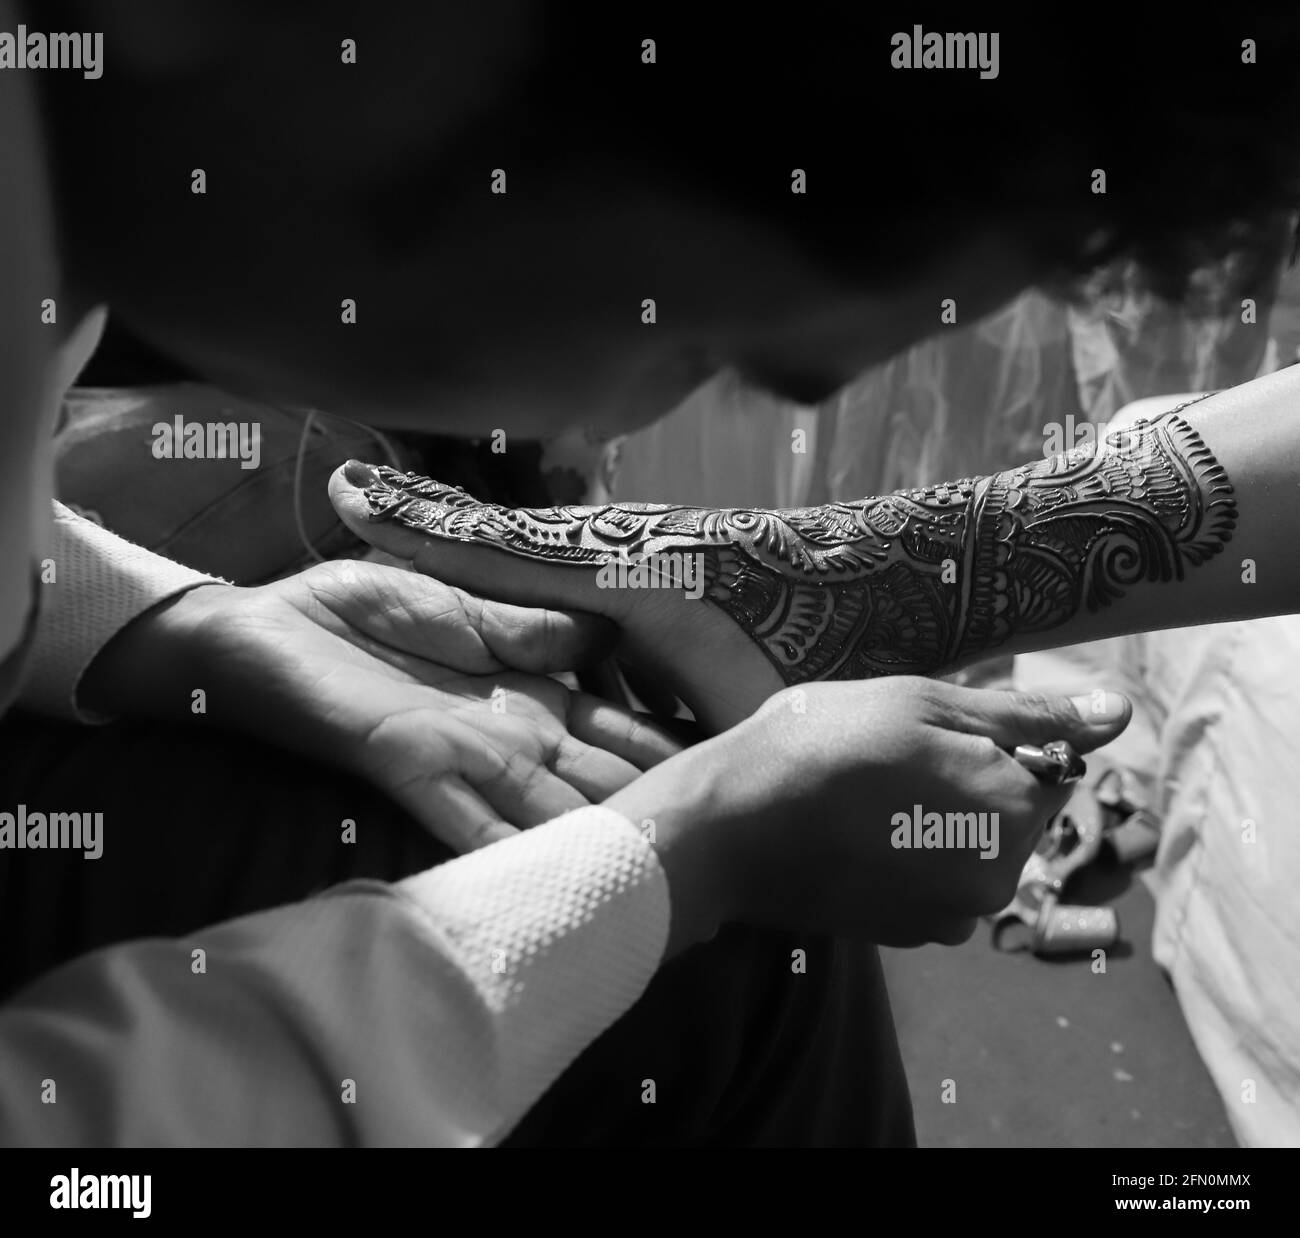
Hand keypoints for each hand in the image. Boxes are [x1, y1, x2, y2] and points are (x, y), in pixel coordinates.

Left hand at [82, 559, 681, 849]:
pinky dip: (510, 850)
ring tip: (664, 871)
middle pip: (596, 779)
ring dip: (599, 839)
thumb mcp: (455, 601)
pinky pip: (467, 817)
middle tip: (724, 836)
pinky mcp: (406, 766)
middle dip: (652, 805)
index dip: (665, 748)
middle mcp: (507, 735)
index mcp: (525, 693)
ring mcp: (461, 757)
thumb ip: (526, 625)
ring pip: (548, 808)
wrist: (256, 629)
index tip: (727, 769)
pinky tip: (556, 875)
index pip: (613, 726)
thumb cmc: (353, 612)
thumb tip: (604, 635)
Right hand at [607, 677, 1131, 951]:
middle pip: (1012, 814)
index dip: (994, 740)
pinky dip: (908, 856)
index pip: (1050, 767)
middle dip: (969, 782)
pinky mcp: (905, 935)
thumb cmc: (821, 744)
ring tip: (866, 794)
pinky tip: (853, 832)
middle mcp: (996, 877)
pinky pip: (934, 883)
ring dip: (937, 820)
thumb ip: (1029, 717)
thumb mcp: (925, 704)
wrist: (727, 828)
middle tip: (890, 756)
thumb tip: (1120, 713)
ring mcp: (949, 917)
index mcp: (1012, 811)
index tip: (929, 732)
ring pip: (971, 847)